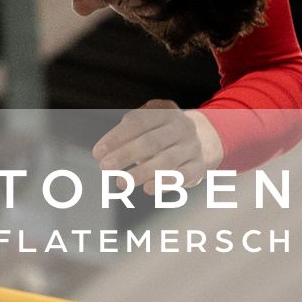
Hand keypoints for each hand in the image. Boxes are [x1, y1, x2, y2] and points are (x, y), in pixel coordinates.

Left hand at [92, 99, 224, 193]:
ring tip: (121, 183)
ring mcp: (192, 146)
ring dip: (141, 172)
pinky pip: (183, 175)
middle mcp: (181, 127)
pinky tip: (148, 189)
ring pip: (166, 160)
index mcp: (165, 112)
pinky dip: (165, 183)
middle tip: (105, 167)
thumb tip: (103, 151)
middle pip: (151, 141)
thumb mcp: (147, 124)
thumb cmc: (162, 132)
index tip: (98, 152)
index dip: (116, 137)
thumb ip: (127, 132)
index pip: (138, 122)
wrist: (203, 138)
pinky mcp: (198, 166)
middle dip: (125, 155)